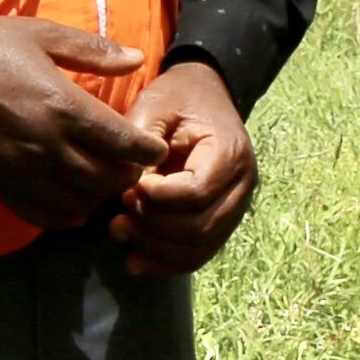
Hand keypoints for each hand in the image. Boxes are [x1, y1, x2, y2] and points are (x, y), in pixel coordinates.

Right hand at [0, 12, 166, 229]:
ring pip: (82, 202)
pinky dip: (67, 212)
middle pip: (109, 180)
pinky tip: (72, 196)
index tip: (152, 146)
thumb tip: (138, 60)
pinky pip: (45, 215)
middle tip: (130, 161)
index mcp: (64, 108)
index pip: (126, 145)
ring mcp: (24, 172)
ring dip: (99, 193)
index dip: (148, 150)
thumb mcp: (42, 36)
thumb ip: (93, 51)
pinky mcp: (1, 187)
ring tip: (101, 177)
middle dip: (129, 173)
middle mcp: (48, 147)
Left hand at [113, 60, 260, 273]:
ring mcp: (235, 208)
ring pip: (200, 248)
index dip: (157, 198)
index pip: (197, 192)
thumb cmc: (178, 98)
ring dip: (156, 248)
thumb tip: (132, 188)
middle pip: (200, 227)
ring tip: (119, 231)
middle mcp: (242, 186)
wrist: (204, 95)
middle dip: (152, 226)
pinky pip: (199, 255)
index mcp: (230, 153)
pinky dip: (167, 263)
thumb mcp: (155, 104)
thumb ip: (141, 142)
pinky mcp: (221, 222)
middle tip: (118, 210)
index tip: (131, 186)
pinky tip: (135, 262)